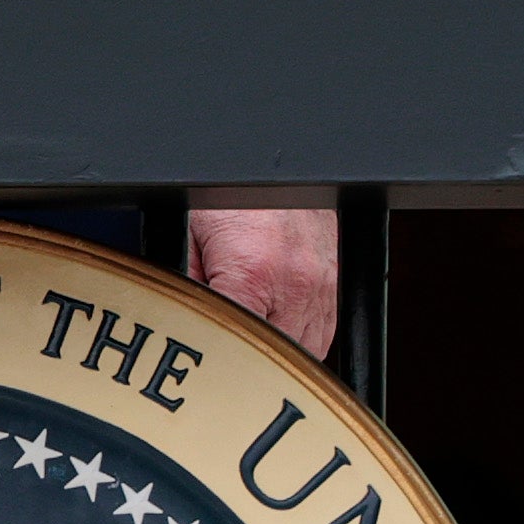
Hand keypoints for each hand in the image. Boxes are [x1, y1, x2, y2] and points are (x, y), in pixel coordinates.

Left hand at [188, 206, 341, 361]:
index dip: (219, 356)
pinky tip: (281, 332)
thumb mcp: (193, 234)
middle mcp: (294, 283)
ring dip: (281, 352)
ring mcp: (320, 284)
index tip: (208, 359)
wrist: (273, 164)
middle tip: (228, 350)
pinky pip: (324, 330)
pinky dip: (303, 338)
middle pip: (274, 354)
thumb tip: (189, 320)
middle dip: (250, 356)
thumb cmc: (233, 193)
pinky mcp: (333, 279)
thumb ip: (193, 284)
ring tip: (255, 343)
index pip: (236, 344)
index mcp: (252, 273)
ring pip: (306, 350)